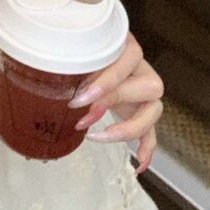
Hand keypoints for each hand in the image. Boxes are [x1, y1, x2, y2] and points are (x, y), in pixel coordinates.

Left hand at [68, 34, 162, 173]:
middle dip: (115, 103)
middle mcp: (141, 67)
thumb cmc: (76, 47)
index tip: (79, 99)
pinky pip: (151, 131)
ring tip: (97, 138)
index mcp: (126, 45)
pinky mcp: (140, 110)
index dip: (106, 83)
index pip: (128, 61)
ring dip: (129, 128)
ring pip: (154, 110)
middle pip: (149, 86)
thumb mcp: (74, 48)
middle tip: (83, 116)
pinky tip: (138, 165)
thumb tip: (55, 77)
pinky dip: (146, 147)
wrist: (82, 49)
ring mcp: (144, 91)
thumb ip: (70, 56)